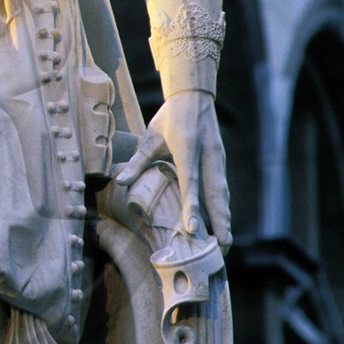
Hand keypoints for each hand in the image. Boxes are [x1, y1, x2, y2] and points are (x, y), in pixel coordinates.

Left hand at [115, 89, 231, 251]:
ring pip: (222, 193)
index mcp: (187, 146)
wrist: (194, 96)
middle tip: (221, 247)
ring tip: (224, 244)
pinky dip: (223, 208)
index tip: (192, 229)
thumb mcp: (151, 135)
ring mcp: (217, 159)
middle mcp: (207, 155)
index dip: (191, 206)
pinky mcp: (220, 162)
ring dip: (224, 218)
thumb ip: (138, 160)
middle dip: (219, 221)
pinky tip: (223, 226)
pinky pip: (222, 188)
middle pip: (215, 193)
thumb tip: (119, 180)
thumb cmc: (169, 117)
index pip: (189, 182)